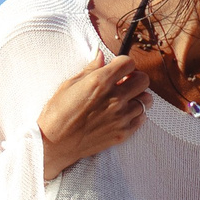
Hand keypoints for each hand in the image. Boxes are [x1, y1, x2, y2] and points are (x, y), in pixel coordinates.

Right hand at [36, 54, 147, 178]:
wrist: (53, 144)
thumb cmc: (56, 113)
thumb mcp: (69, 85)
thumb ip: (90, 69)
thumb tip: (100, 55)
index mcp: (100, 82)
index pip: (128, 63)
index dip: (123, 63)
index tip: (117, 68)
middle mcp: (114, 98)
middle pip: (143, 80)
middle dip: (135, 78)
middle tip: (125, 83)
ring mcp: (120, 117)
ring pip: (146, 100)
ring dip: (137, 97)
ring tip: (125, 100)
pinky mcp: (122, 133)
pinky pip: (141, 118)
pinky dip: (136, 114)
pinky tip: (124, 113)